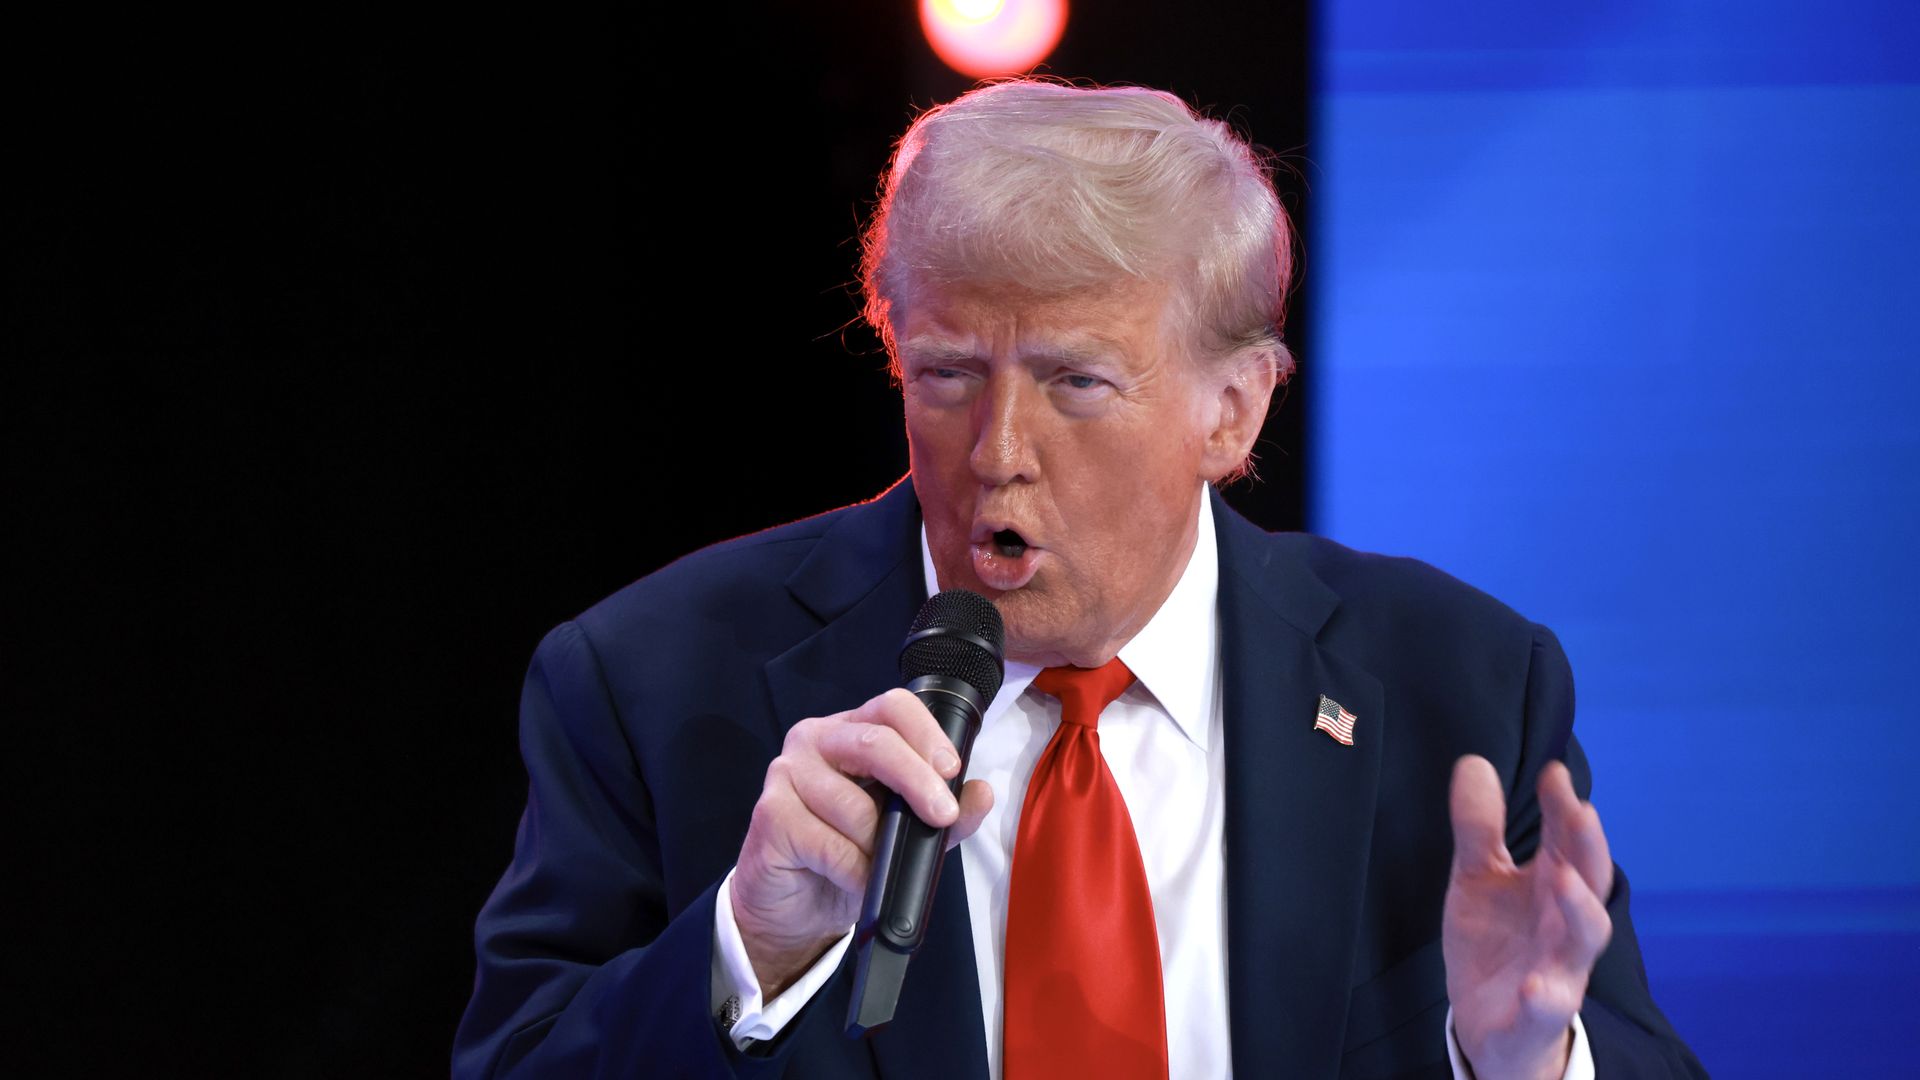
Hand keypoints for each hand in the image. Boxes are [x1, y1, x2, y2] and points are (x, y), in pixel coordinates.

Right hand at [731, 687, 994, 998]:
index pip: (893, 706)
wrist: (796, 906)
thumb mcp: (908, 833)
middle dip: (916, 780)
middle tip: (941, 816)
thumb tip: (980, 794)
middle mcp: (815, 740)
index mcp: (852, 731)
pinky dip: (853, 870)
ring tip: (879, 864)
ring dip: (879, 845)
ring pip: (854, 805)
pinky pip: (829, 844)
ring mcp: (787, 774)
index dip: (926, 733)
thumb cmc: (849, 856)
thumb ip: (947, 812)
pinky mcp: (770, 816)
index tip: (951, 770)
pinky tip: (855, 878)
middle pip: (874, 742)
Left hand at [1444, 755, 1612, 1079]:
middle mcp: (1562, 925)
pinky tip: (1535, 986)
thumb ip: (1479, 827)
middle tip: (1580, 810)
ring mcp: (1556, 971)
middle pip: (1587, 882)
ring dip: (1578, 910)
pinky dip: (1545, 998)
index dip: (1563, 807)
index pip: (1565, 840)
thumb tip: (1474, 762)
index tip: (1554, 772)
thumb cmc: (1496, 942)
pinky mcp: (1534, 1017)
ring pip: (1581, 942)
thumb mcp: (1478, 878)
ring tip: (1563, 880)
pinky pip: (1546, 1010)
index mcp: (1550, 887)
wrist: (1491, 1025)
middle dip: (1588, 848)